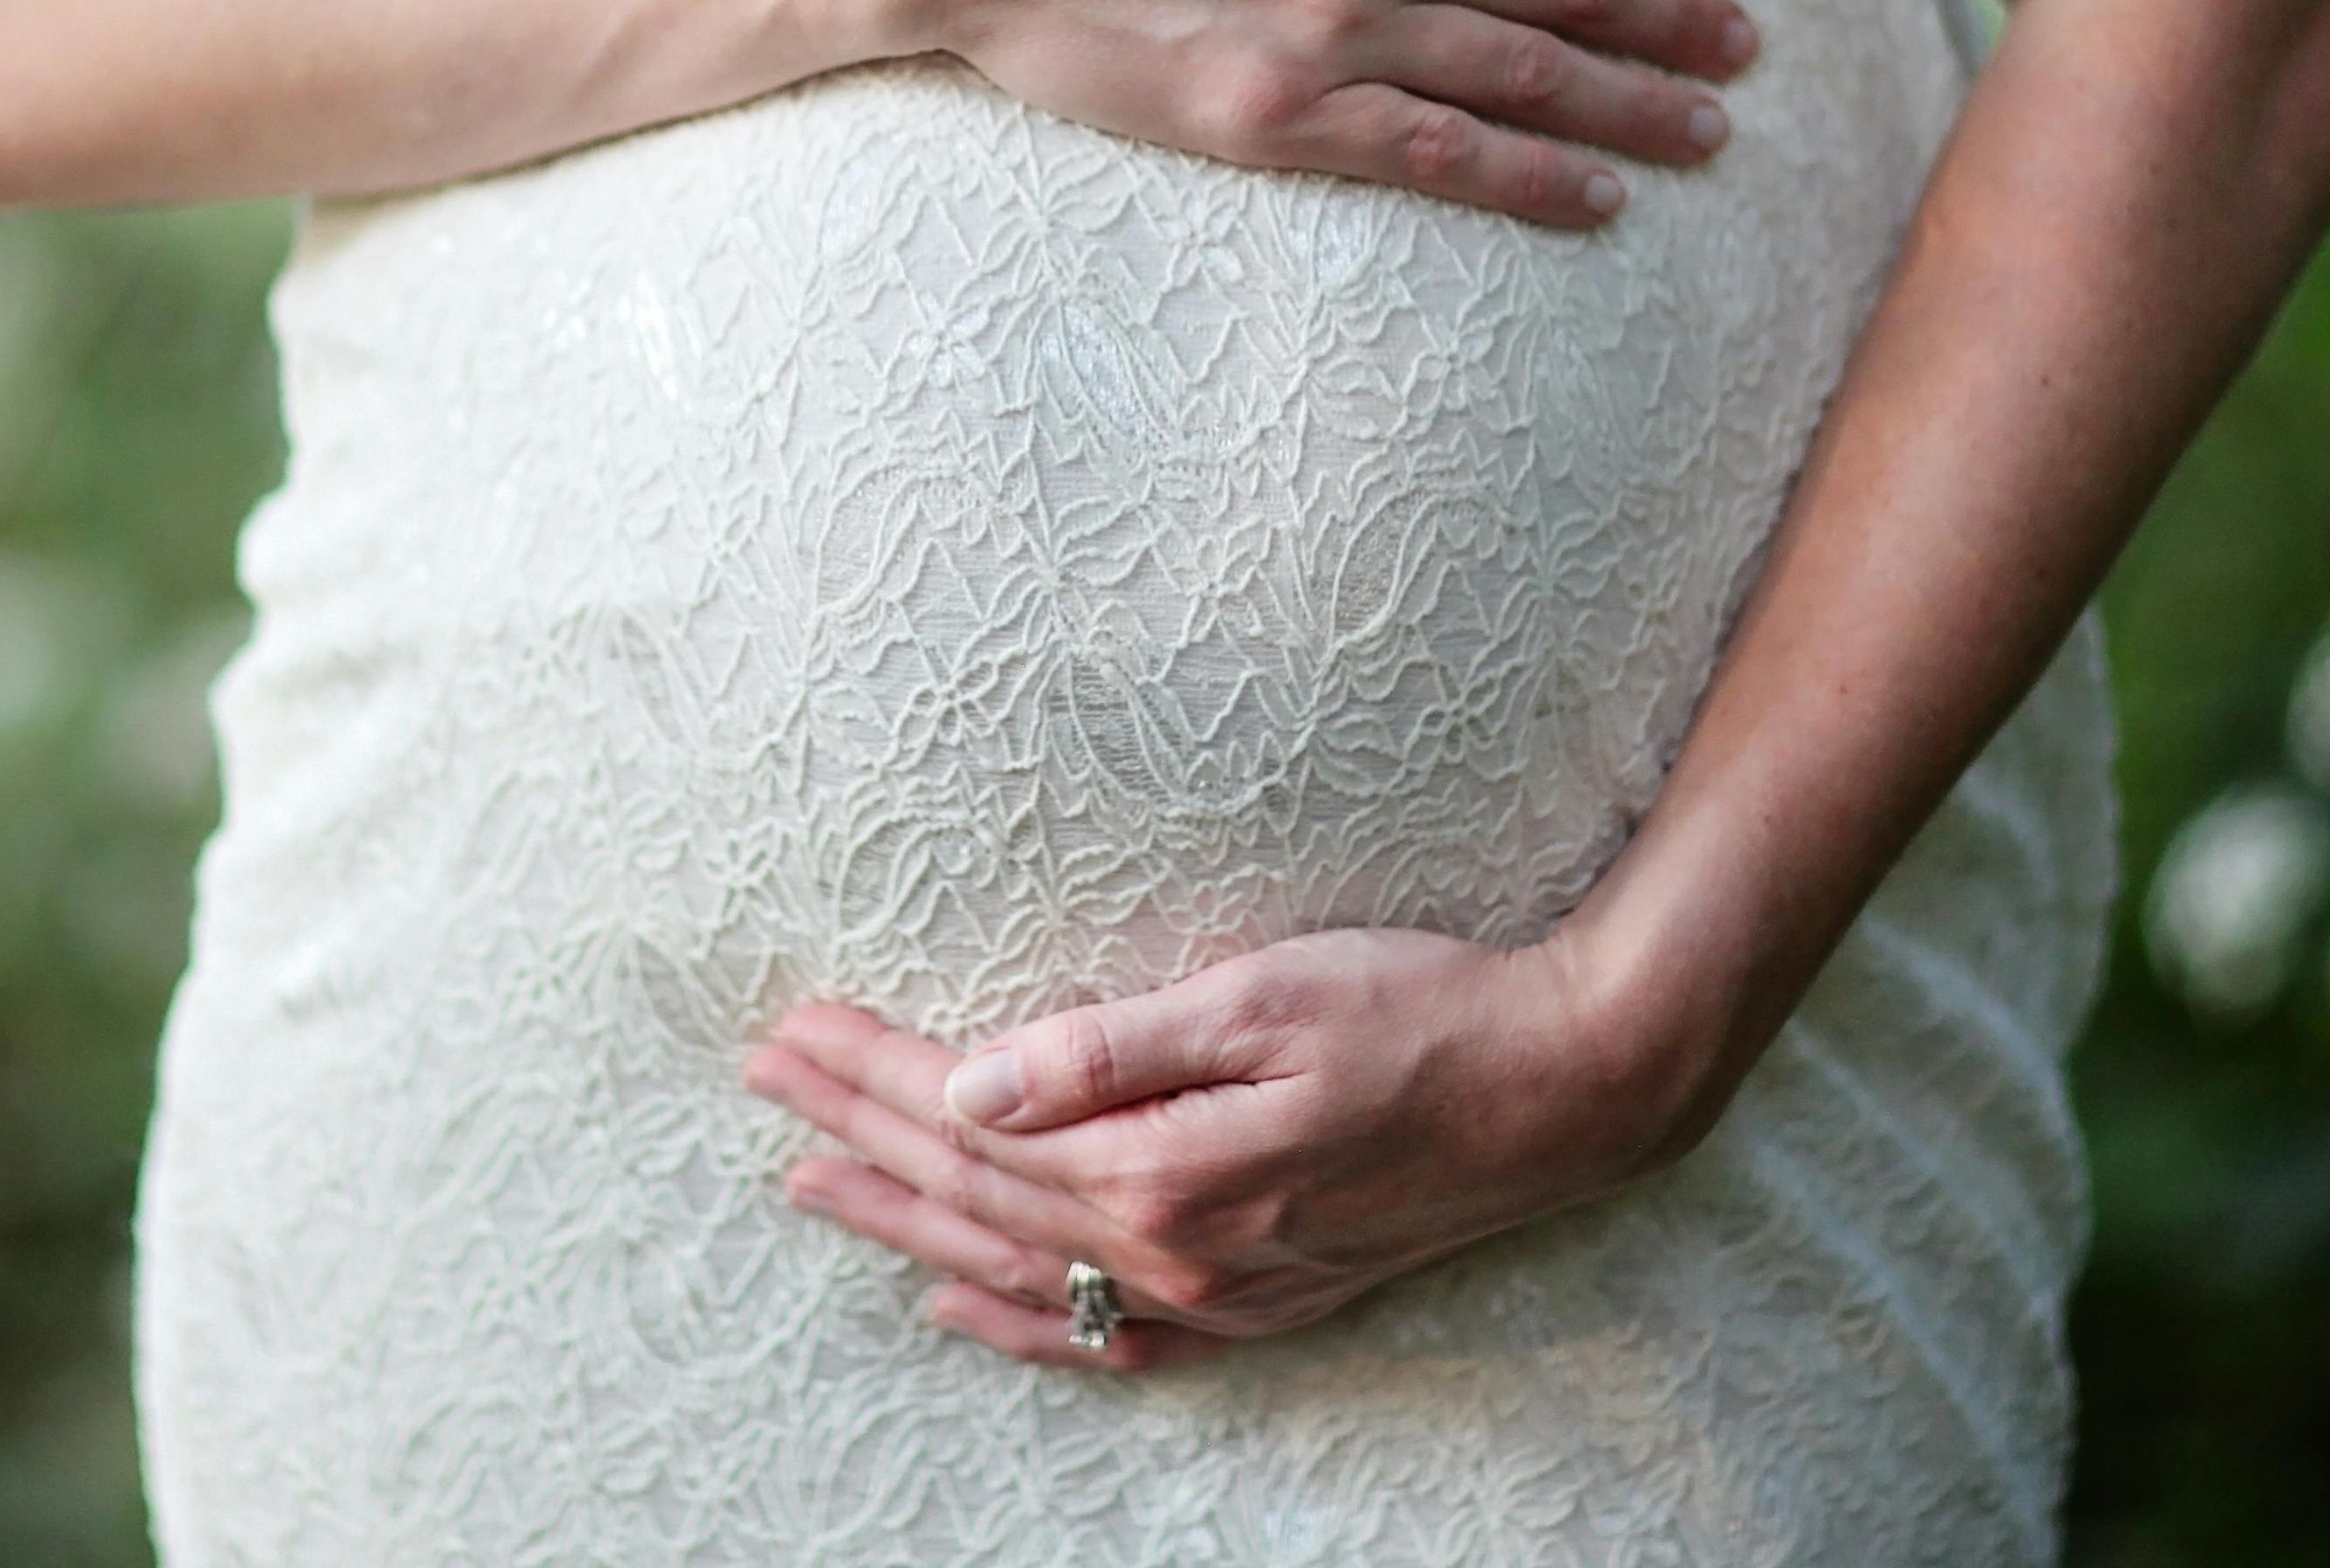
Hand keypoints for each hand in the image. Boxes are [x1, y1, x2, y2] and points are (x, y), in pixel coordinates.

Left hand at [742, 926, 1723, 1371]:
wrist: (1564, 1087)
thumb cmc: (1420, 1010)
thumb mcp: (1261, 995)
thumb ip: (1109, 1050)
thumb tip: (972, 1083)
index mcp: (1161, 1167)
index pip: (970, 1115)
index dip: (871, 1069)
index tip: (790, 1026)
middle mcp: (1175, 1248)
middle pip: (973, 1188)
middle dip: (858, 1131)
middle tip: (764, 1080)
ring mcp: (1217, 1288)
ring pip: (1017, 1258)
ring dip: (906, 1217)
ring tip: (811, 1181)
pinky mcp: (1257, 1297)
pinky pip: (1104, 1333)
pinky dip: (1016, 1319)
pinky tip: (953, 1301)